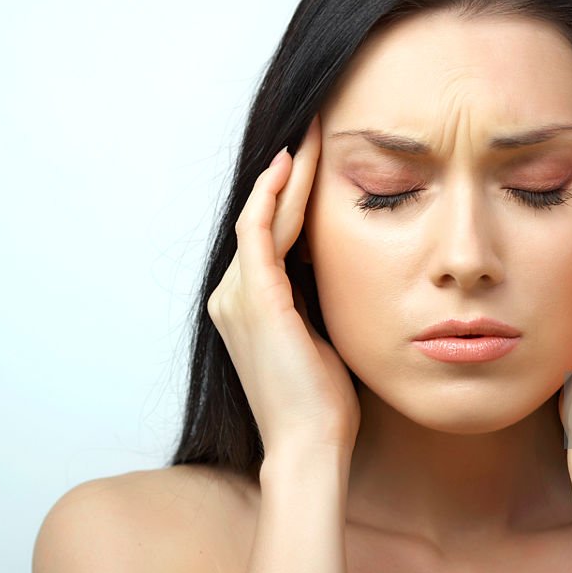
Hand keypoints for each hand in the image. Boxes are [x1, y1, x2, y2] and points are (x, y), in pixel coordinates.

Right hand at [207, 114, 359, 453]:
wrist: (310, 444)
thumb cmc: (321, 401)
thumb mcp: (318, 337)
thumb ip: (315, 300)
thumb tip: (339, 270)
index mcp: (248, 305)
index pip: (271, 235)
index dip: (292, 195)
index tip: (317, 160)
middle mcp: (231, 295)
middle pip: (264, 217)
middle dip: (291, 173)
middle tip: (314, 129)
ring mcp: (238, 295)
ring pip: (263, 217)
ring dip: (288, 174)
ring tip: (312, 136)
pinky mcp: (256, 299)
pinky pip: (260, 231)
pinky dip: (273, 196)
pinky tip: (292, 166)